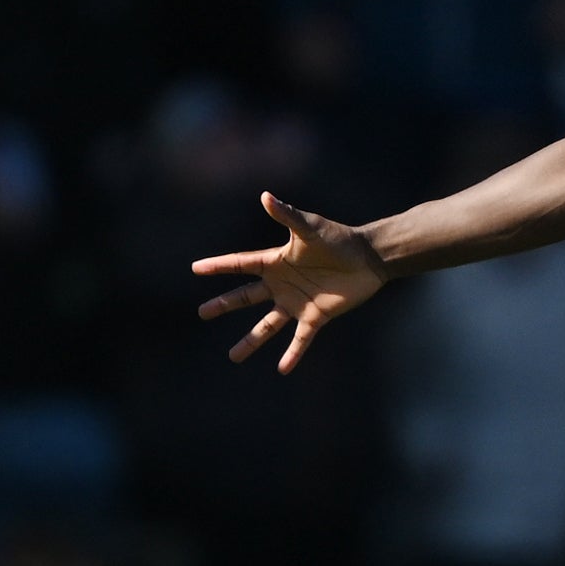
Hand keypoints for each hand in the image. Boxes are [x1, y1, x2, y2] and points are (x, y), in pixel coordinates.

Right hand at [191, 192, 388, 372]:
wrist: (368, 257)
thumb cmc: (339, 239)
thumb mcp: (310, 227)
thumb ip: (287, 216)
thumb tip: (265, 196)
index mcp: (276, 262)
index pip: (240, 264)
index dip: (218, 266)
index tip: (195, 268)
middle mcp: (281, 285)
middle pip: (245, 297)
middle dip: (223, 304)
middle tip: (202, 313)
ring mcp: (296, 302)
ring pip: (267, 325)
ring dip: (251, 341)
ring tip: (233, 357)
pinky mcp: (315, 316)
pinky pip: (300, 339)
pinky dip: (292, 354)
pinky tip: (282, 369)